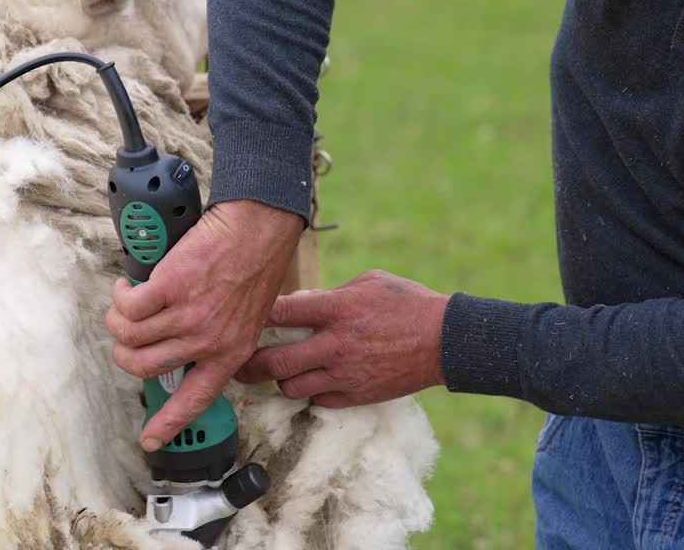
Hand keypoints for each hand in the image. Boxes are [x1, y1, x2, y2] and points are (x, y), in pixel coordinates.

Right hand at [107, 199, 303, 450]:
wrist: (258, 229)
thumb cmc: (254, 265)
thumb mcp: (248, 317)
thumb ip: (220, 338)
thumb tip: (183, 346)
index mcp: (230, 353)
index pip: (194, 400)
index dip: (168, 424)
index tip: (149, 439)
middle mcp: (207, 341)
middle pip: (143, 366)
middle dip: (124, 352)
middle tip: (126, 333)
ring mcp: (188, 316)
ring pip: (130, 335)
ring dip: (118, 319)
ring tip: (125, 302)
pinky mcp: (170, 288)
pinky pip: (128, 306)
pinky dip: (121, 296)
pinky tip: (128, 286)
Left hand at [235, 269, 447, 407]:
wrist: (444, 341)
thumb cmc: (408, 303)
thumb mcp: (367, 282)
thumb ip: (328, 294)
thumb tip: (298, 302)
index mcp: (335, 310)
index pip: (279, 312)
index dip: (256, 315)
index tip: (246, 318)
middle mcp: (334, 345)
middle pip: (273, 361)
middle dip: (249, 364)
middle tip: (239, 362)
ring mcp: (344, 375)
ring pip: (290, 387)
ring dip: (282, 379)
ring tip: (282, 370)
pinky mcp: (355, 396)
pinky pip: (317, 401)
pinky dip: (311, 392)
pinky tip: (314, 381)